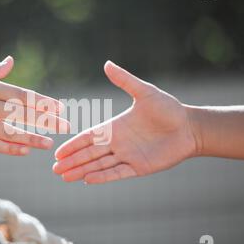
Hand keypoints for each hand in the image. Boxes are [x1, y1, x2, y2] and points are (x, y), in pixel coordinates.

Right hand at [53, 61, 196, 183]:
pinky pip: (117, 173)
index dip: (73, 145)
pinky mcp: (138, 167)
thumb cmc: (168, 108)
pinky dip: (102, 177)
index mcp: (114, 127)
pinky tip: (87, 180)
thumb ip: (125, 80)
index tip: (57, 153)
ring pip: (99, 165)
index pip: (88, 138)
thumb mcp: (145, 92)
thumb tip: (106, 63)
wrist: (190, 127)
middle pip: (89, 154)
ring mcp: (127, 156)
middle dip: (72, 162)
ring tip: (65, 177)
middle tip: (54, 170)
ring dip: (82, 171)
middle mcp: (117, 143)